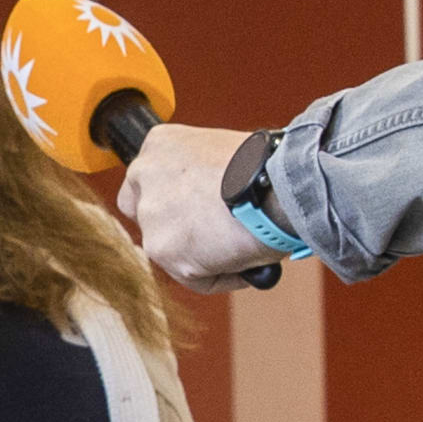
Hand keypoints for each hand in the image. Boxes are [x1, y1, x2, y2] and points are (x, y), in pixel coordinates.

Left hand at [113, 122, 273, 293]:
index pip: (148, 181)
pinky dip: (222, 276)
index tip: (195, 212)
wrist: (278, 184)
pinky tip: (247, 262)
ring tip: (244, 247)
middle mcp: (144, 176)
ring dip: (204, 255)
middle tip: (213, 237)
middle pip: (149, 216)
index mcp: (160, 145)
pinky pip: (194, 277)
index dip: (173, 201)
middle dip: (178, 230)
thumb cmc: (267, 166)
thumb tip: (210, 203)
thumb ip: (200, 175)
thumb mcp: (222, 152)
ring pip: (172, 250)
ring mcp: (151, 214)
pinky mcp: (163, 250)